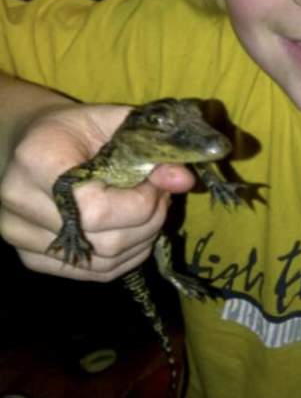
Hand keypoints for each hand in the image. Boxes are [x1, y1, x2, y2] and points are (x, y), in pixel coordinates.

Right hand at [0, 103, 194, 280]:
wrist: (38, 144)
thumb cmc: (80, 129)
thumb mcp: (116, 124)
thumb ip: (150, 148)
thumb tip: (184, 180)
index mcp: (36, 160)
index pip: (97, 208)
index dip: (140, 202)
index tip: (156, 183)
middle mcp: (19, 201)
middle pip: (104, 240)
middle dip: (149, 221)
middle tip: (160, 197)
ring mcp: (21, 235)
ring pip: (104, 262)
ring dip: (141, 240)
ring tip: (148, 211)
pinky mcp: (33, 258)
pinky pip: (95, 273)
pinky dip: (126, 256)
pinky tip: (134, 231)